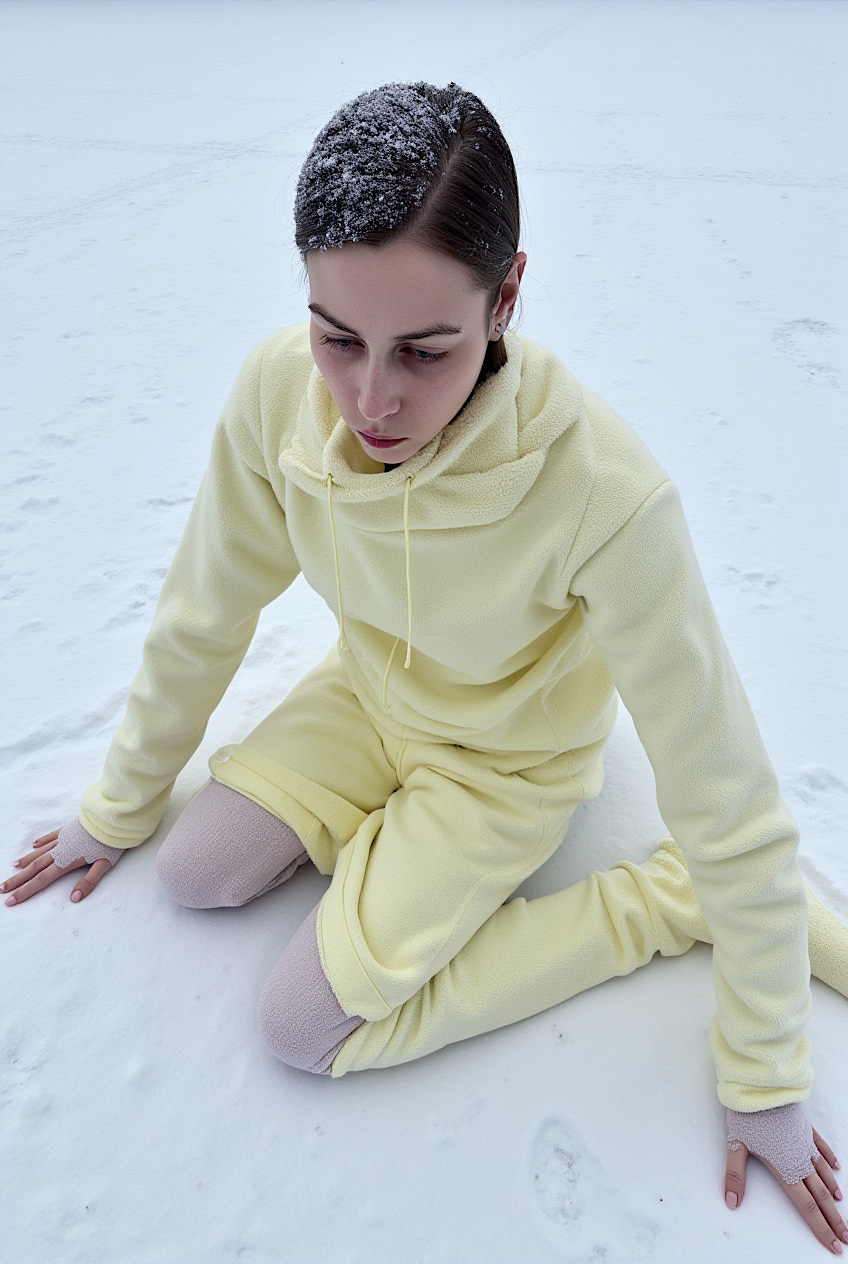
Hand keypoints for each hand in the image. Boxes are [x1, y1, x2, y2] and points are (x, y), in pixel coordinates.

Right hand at [1, 829, 114, 904]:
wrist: (111, 817)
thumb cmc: (110, 841)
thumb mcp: (104, 864)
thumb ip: (88, 881)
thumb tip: (73, 898)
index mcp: (67, 861)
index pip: (42, 879)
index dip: (26, 891)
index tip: (11, 900)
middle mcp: (60, 850)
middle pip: (35, 867)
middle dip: (18, 880)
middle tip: (2, 889)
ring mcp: (62, 838)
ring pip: (39, 852)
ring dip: (25, 861)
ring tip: (13, 869)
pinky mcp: (67, 829)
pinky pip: (49, 837)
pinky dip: (40, 842)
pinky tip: (33, 846)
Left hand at [726, 1125, 847, 1254]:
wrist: (762, 1087)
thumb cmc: (747, 1115)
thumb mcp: (736, 1145)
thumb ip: (735, 1175)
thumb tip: (731, 1202)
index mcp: (784, 1169)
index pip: (806, 1206)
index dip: (820, 1227)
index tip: (833, 1245)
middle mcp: (799, 1160)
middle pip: (820, 1195)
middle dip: (833, 1219)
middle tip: (846, 1238)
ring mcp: (804, 1143)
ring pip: (823, 1173)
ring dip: (832, 1191)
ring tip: (840, 1207)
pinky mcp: (805, 1127)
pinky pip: (822, 1147)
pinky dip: (829, 1159)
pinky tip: (837, 1168)